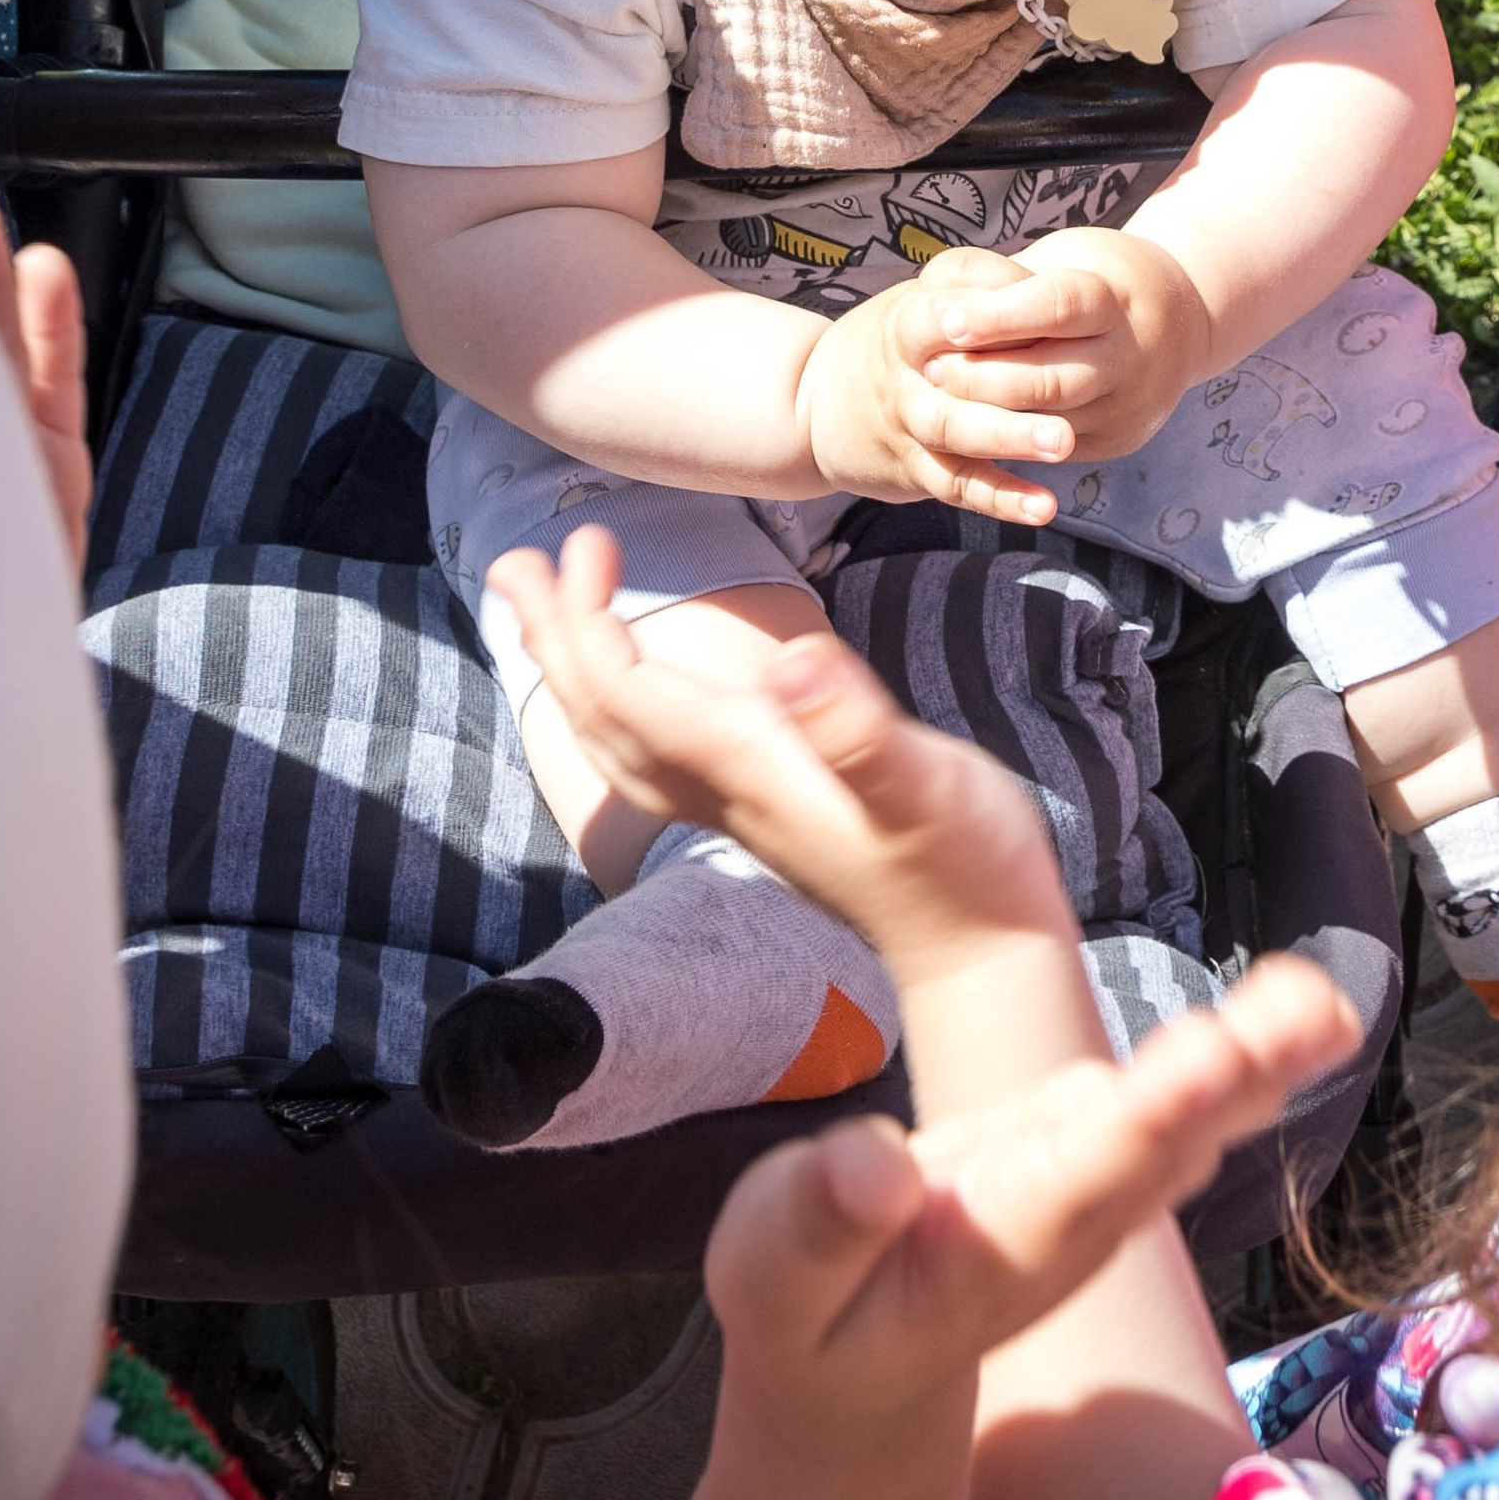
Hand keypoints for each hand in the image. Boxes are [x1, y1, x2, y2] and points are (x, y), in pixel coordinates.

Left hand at [492, 519, 1071, 982]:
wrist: (979, 954)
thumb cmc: (962, 869)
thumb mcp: (926, 790)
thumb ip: (859, 735)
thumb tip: (795, 664)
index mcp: (749, 768)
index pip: (630, 692)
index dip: (587, 621)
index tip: (581, 545)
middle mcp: (728, 790)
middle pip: (606, 714)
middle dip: (556, 637)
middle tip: (519, 563)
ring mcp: (743, 806)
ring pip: (626, 739)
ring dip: (582, 670)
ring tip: (562, 609)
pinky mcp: (769, 813)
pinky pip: (664, 756)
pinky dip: (631, 709)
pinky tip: (648, 688)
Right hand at [705, 961, 1353, 1446]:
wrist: (857, 1374)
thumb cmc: (803, 1316)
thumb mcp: (774, 1283)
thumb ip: (818, 1228)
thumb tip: (878, 1167)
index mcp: (993, 1246)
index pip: (1082, 1176)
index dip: (1146, 1116)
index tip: (1210, 1060)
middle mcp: (1071, 1216)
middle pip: (1169, 1139)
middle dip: (1242, 1071)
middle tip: (1317, 1005)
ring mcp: (1097, 1183)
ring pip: (1195, 1115)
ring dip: (1266, 1053)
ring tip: (1328, 994)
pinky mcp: (1096, 1145)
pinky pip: (1182, 1096)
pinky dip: (1245, 1048)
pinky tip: (1301, 1005)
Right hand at [798, 251, 1075, 525]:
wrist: (810, 401)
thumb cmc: (893, 338)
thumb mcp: (920, 296)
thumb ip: (977, 286)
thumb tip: (1047, 282)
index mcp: (909, 319)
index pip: (946, 303)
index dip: (987, 305)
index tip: (1034, 303)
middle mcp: (906, 371)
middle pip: (956, 373)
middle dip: (1009, 380)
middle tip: (1070, 382)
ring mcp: (909, 421)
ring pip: (957, 431)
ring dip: (1010, 436)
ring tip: (1062, 441)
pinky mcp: (916, 467)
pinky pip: (958, 485)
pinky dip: (1000, 499)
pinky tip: (1042, 508)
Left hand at [919, 226, 1215, 465]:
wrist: (1182, 324)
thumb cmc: (1101, 278)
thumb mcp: (1066, 256)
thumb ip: (1009, 277)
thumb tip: (939, 296)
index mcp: (1115, 300)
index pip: (1056, 308)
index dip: (998, 317)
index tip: (946, 320)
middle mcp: (1130, 359)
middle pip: (1049, 379)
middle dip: (983, 378)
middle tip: (929, 368)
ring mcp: (1127, 407)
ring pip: (1048, 425)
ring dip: (989, 415)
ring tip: (942, 397)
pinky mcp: (1115, 441)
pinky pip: (1054, 450)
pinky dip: (1010, 439)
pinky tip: (971, 424)